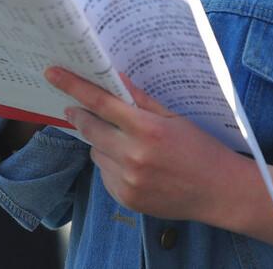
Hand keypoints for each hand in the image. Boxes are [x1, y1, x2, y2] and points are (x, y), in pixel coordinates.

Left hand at [46, 66, 243, 223]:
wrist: (218, 191)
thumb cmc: (201, 149)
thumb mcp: (174, 118)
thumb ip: (142, 101)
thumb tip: (117, 79)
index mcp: (148, 129)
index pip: (102, 102)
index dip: (75, 86)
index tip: (53, 74)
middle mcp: (133, 156)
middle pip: (90, 128)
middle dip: (80, 116)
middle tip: (75, 109)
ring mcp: (127, 180)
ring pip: (96, 153)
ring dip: (101, 143)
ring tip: (126, 143)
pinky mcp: (125, 198)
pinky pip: (105, 175)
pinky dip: (111, 165)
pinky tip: (134, 165)